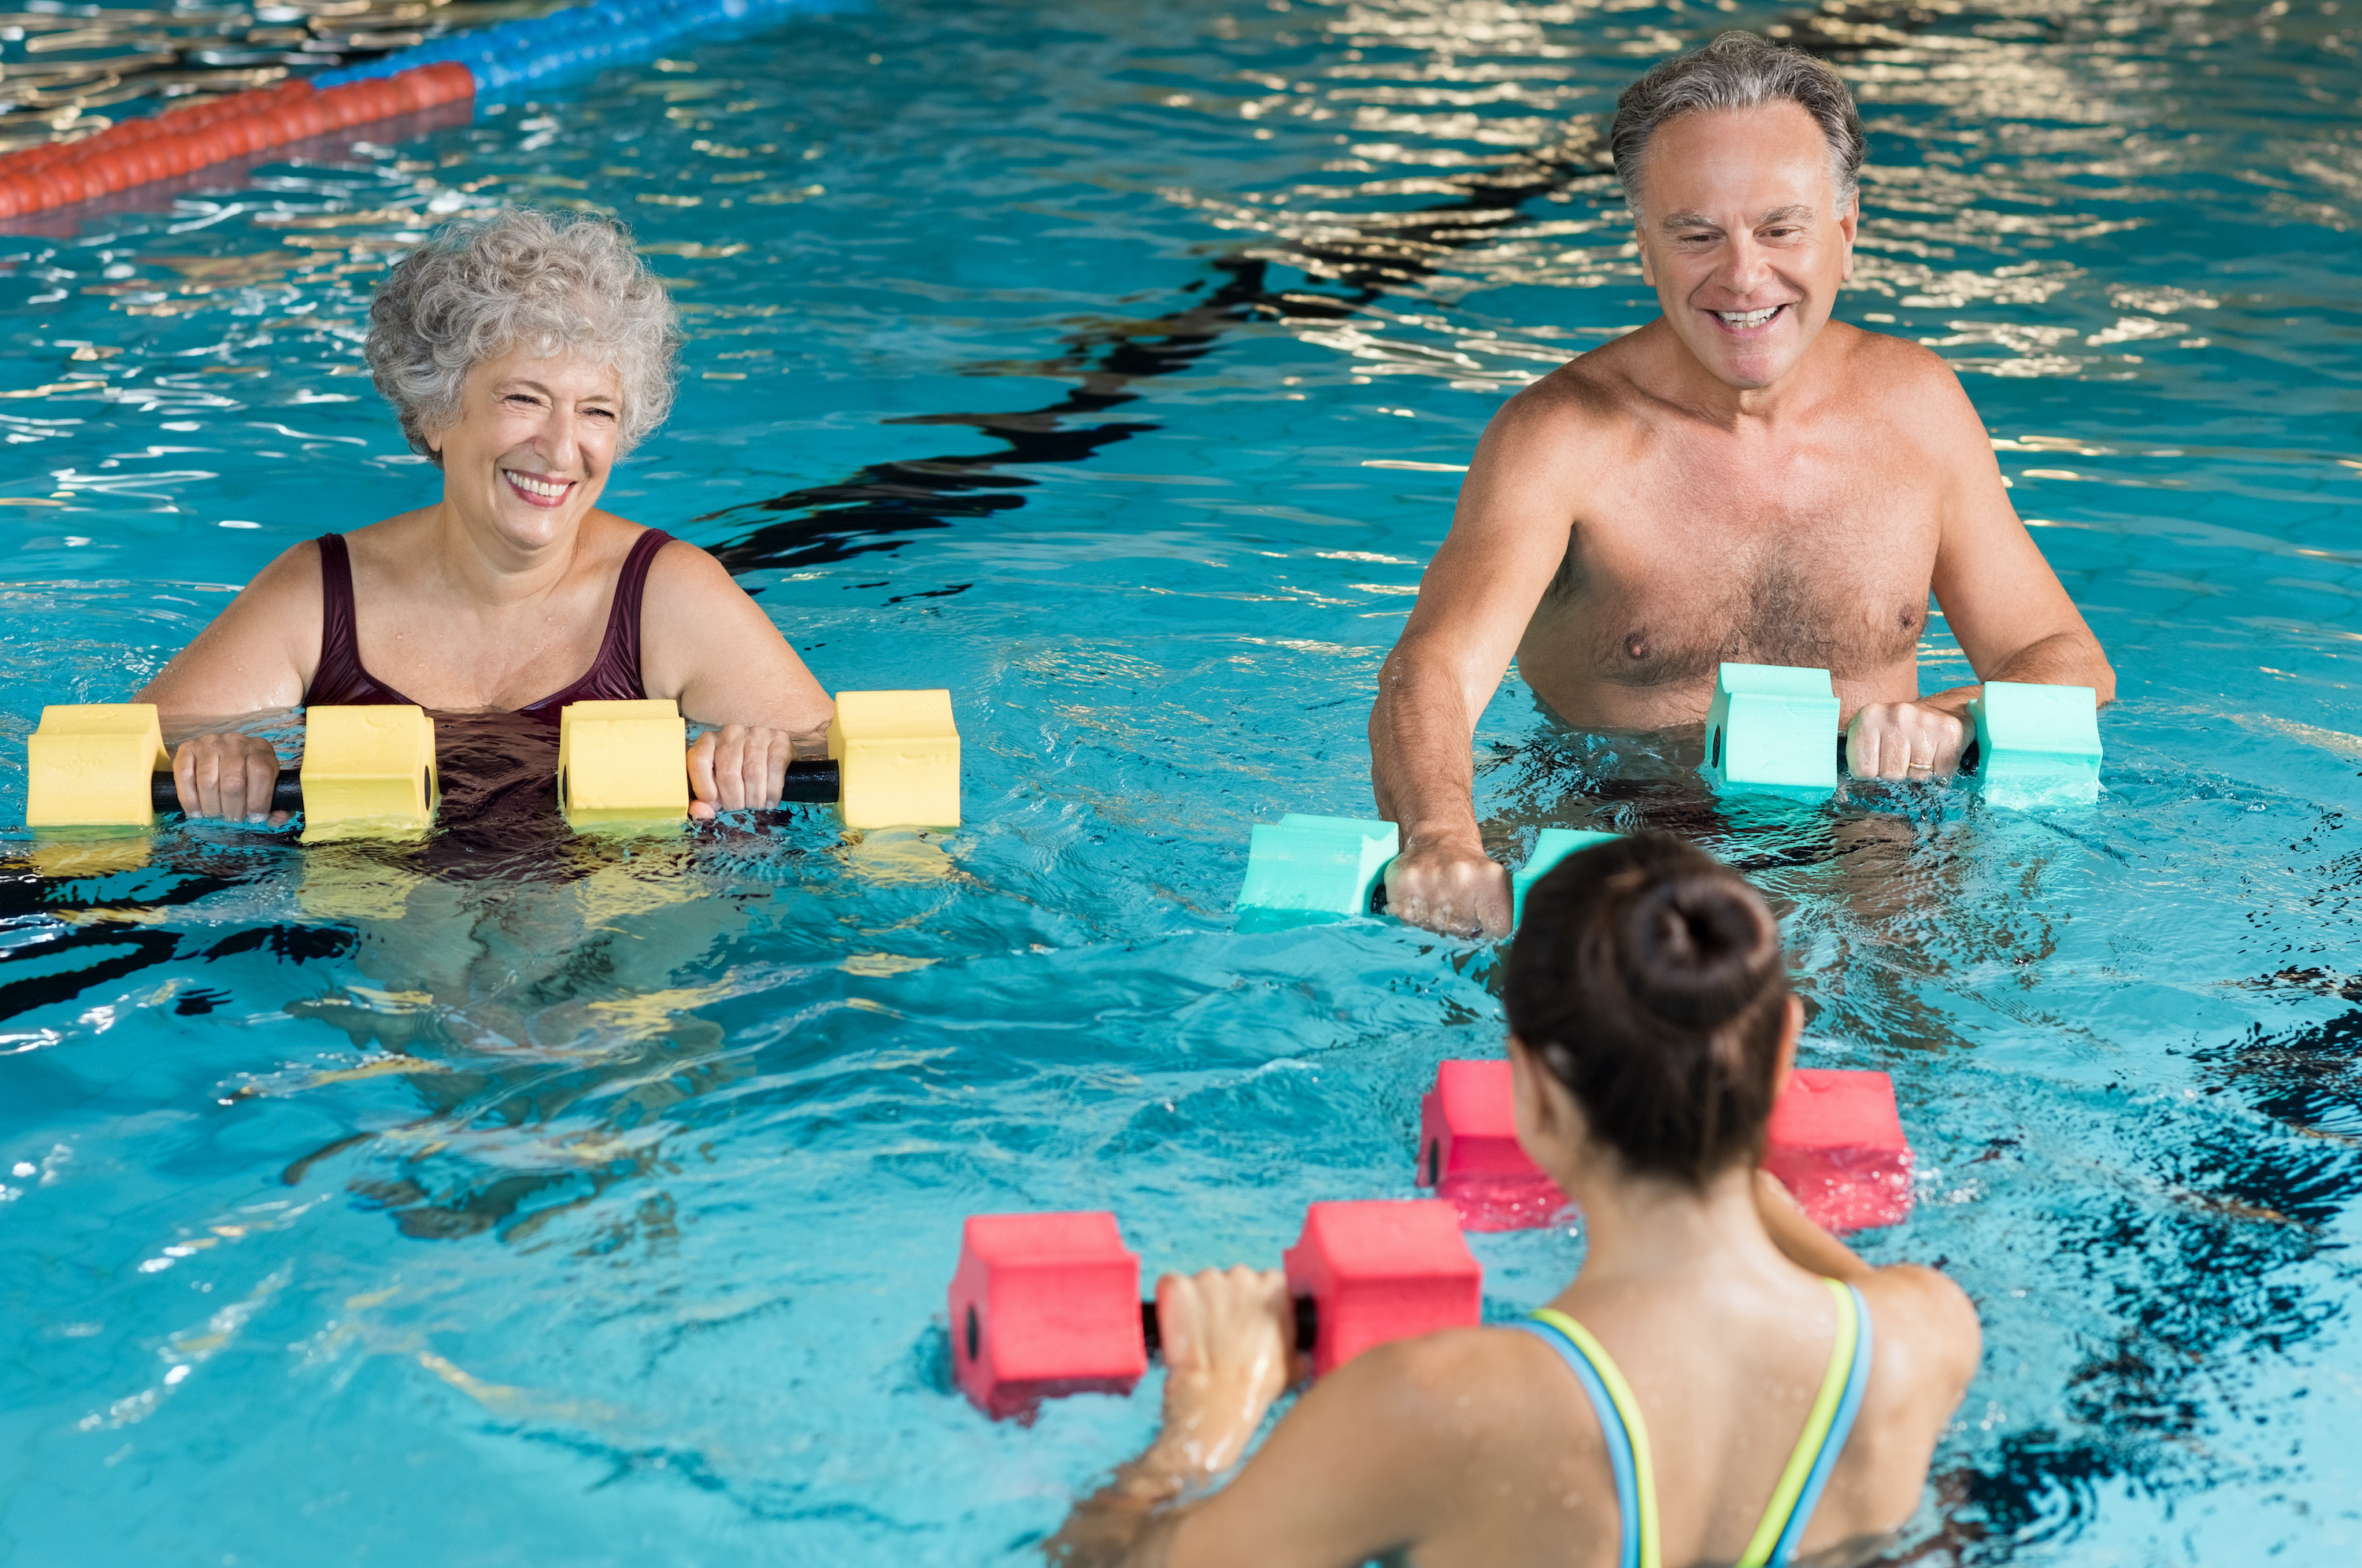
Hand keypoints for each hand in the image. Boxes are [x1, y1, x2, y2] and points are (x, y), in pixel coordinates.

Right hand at [172, 732, 288, 822]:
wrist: (220, 756)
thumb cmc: (248, 776)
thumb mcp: (268, 787)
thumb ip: (277, 805)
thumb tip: (278, 818)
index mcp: (261, 749)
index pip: (262, 772)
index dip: (258, 800)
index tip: (254, 818)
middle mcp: (235, 742)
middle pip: (233, 780)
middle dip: (233, 808)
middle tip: (232, 819)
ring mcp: (209, 743)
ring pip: (208, 781)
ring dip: (211, 806)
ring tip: (215, 815)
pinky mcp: (187, 748)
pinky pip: (184, 776)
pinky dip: (189, 799)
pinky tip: (196, 811)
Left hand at [686, 724, 796, 818]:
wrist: (772, 759)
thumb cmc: (739, 775)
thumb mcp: (716, 786)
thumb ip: (704, 801)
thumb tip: (702, 811)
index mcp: (709, 741)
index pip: (699, 762)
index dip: (705, 788)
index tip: (715, 804)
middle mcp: (731, 733)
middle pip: (728, 772)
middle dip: (734, 799)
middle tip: (739, 808)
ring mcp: (756, 733)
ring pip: (753, 772)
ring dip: (755, 797)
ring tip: (755, 805)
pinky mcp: (779, 738)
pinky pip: (775, 767)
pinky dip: (773, 790)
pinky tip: (771, 799)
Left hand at [1149, 1266, 1300, 1478]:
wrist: (1216, 1402)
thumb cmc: (1254, 1388)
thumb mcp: (1293, 1367)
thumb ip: (1296, 1347)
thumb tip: (1299, 1353)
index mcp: (1276, 1287)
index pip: (1265, 1283)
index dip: (1253, 1305)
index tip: (1246, 1324)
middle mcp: (1244, 1275)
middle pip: (1232, 1281)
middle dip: (1225, 1303)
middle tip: (1220, 1334)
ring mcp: (1209, 1279)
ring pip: (1202, 1285)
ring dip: (1199, 1304)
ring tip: (1198, 1337)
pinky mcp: (1179, 1287)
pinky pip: (1171, 1285)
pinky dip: (1171, 1302)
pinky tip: (1177, 1327)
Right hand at [1383, 834, 1510, 937]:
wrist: (1438, 839)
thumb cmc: (1468, 869)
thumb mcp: (1496, 885)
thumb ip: (1499, 916)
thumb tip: (1487, 941)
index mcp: (1491, 879)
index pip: (1497, 930)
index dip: (1488, 931)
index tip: (1481, 921)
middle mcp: (1460, 877)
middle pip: (1461, 932)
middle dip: (1458, 925)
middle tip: (1455, 902)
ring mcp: (1428, 880)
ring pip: (1433, 928)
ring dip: (1434, 920)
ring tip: (1436, 898)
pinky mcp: (1401, 883)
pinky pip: (1408, 920)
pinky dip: (1413, 915)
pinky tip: (1419, 898)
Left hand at [1845, 700, 1966, 781]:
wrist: (1945, 709)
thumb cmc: (1901, 730)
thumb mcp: (1872, 734)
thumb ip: (1857, 755)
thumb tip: (1844, 785)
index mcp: (1869, 716)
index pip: (1862, 769)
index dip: (1872, 773)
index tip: (1878, 763)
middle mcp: (1895, 715)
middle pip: (1891, 774)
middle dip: (1898, 773)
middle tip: (1903, 757)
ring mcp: (1924, 722)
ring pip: (1917, 776)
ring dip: (1919, 772)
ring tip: (1920, 752)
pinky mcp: (1949, 732)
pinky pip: (1942, 772)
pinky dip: (1940, 770)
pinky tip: (1937, 752)